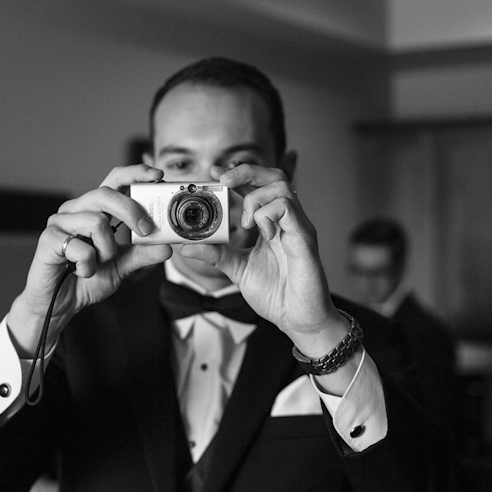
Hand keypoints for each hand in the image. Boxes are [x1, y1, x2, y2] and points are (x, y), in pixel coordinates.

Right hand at [7, 164, 171, 354]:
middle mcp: (76, 210)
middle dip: (131, 211)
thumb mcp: (121, 266)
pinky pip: (80, 247)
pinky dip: (89, 264)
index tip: (157, 175)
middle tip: (146, 231)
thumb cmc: (85, 279)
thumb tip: (166, 247)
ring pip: (96, 221)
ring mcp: (60, 222)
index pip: (114, 181)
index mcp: (95, 210)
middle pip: (105, 194)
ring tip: (99, 263)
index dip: (135, 173)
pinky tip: (82, 272)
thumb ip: (142, 254)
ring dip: (107, 250)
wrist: (60, 305)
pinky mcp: (48, 239)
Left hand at [180, 164, 347, 356]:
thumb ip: (216, 255)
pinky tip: (265, 235)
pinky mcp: (305, 238)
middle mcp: (288, 220)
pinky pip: (287, 209)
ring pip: (281, 187)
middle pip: (274, 175)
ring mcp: (298, 226)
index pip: (258, 186)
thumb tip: (186, 246)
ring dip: (255, 198)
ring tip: (245, 223)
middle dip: (246, 171)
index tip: (214, 173)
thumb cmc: (277, 295)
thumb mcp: (238, 270)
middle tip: (223, 181)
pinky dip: (267, 215)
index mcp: (272, 224)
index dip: (237, 174)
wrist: (299, 320)